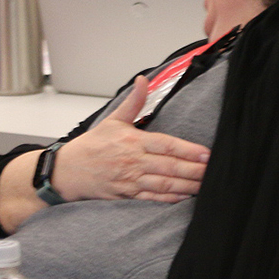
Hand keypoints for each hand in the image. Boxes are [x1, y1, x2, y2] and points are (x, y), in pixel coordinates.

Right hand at [51, 76, 210, 202]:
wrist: (65, 171)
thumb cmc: (91, 146)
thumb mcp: (113, 120)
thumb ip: (134, 102)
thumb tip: (144, 80)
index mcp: (133, 141)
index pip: (167, 145)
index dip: (189, 150)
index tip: (207, 153)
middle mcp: (133, 162)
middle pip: (170, 167)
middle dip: (194, 170)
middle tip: (213, 171)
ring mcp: (129, 180)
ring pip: (164, 184)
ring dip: (187, 185)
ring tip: (205, 185)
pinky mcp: (125, 195)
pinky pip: (152, 198)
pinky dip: (169, 198)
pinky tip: (184, 196)